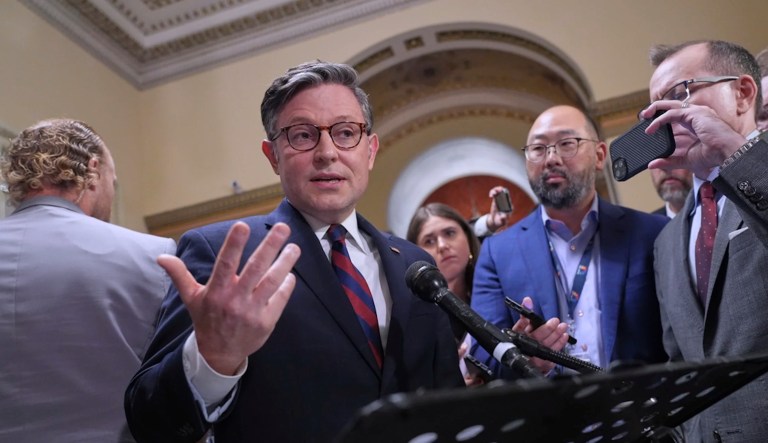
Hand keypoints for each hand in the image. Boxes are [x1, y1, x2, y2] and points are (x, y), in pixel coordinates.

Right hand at [158, 222, 299, 374]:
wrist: (219, 354)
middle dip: (270, 247)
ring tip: (294, 247)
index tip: (243, 225)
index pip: (225, 263)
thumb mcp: (191, 298)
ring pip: (272, 282)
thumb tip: (161, 257)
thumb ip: (180, 275)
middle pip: (255, 269)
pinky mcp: (266, 322)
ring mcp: (252, 311)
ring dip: (285, 263)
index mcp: (216, 291)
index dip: (234, 245)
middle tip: (283, 228)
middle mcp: (235, 300)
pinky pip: (280, 299)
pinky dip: (287, 285)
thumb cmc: (206, 319)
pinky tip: (290, 273)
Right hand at [486, 186, 509, 232]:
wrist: (496, 221)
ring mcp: (500, 200)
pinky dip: (492, 192)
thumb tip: (503, 216)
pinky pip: (495, 193)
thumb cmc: (500, 222)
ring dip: (495, 190)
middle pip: (504, 192)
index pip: (508, 198)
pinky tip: (490, 195)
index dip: (504, 194)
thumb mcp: (502, 222)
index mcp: (508, 206)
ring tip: (491, 194)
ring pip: (499, 191)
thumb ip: (503, 219)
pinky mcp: (496, 200)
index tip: (500, 194)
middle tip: (495, 192)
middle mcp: (505, 201)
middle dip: (500, 189)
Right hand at [510, 297, 568, 373]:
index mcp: (519, 337)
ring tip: (562, 326)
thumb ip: (525, 313)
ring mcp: (536, 356)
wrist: (527, 361)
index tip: (528, 317)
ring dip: (555, 335)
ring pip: (546, 344)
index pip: (520, 327)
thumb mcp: (522, 328)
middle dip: (547, 329)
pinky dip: (559, 343)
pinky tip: (564, 336)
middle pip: (537, 337)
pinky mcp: (544, 363)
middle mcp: (526, 347)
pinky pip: (553, 352)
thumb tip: (527, 300)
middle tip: (555, 321)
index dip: (524, 322)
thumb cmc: (525, 342)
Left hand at [641, 100, 748, 176]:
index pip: (676, 116)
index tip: (650, 126)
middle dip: (656, 109)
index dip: (662, 119)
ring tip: (643, 116)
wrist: (728, 152)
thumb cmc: (714, 155)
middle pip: (672, 106)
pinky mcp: (695, 114)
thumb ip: (668, 161)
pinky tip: (651, 128)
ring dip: (655, 109)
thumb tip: (651, 165)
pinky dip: (659, 120)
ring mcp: (696, 112)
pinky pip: (671, 114)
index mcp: (696, 123)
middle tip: (643, 116)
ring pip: (670, 105)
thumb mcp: (685, 160)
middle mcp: (696, 115)